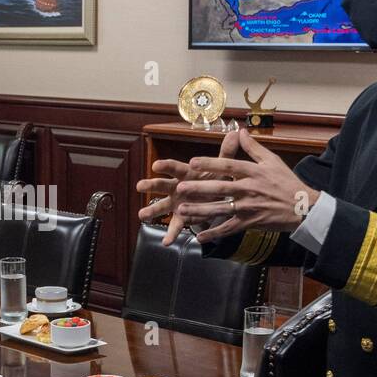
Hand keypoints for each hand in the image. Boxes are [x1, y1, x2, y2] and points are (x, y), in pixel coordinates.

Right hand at [135, 129, 243, 244]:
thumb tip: (236, 133)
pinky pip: (174, 226)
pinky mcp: (180, 217)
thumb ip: (226, 153)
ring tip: (142, 216)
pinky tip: (166, 242)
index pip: (174, 167)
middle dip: (151, 185)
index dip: (166, 166)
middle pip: (162, 185)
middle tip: (140, 186)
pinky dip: (170, 234)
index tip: (156, 165)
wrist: (215, 196)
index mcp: (185, 173)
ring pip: (161, 206)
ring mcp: (176, 203)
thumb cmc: (214, 178)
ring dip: (151, 211)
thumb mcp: (220, 167)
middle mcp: (176, 187)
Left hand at [175, 128, 318, 240]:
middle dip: (199, 189)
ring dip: (201, 211)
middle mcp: (249, 189)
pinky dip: (215, 233)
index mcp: (253, 172)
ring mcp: (249, 207)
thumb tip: (240, 131)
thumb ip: (253, 147)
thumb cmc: (286, 182)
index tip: (192, 162)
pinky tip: (199, 235)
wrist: (303, 206)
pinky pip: (230, 229)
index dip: (210, 164)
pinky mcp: (251, 222)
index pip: (228, 166)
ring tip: (182, 210)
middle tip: (180, 188)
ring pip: (221, 209)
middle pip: (221, 189)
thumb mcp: (272, 160)